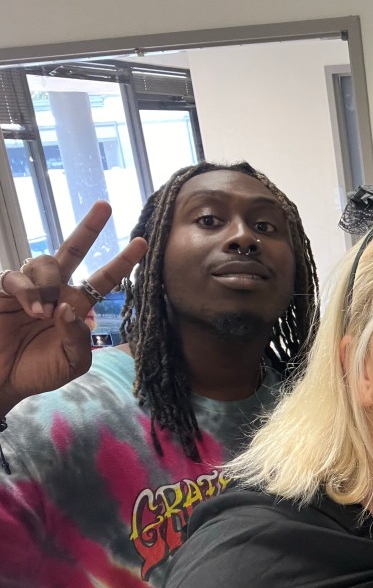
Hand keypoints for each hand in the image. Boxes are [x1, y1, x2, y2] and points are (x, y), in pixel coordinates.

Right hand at [0, 201, 147, 414]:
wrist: (3, 381)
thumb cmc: (38, 372)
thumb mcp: (71, 362)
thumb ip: (78, 337)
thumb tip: (70, 308)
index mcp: (77, 305)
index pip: (104, 279)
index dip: (122, 262)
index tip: (143, 242)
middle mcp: (56, 290)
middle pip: (74, 250)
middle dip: (89, 228)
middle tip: (105, 206)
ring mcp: (30, 288)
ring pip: (45, 262)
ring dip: (49, 283)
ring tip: (42, 313)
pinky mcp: (4, 291)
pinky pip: (16, 276)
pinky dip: (27, 290)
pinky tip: (32, 309)